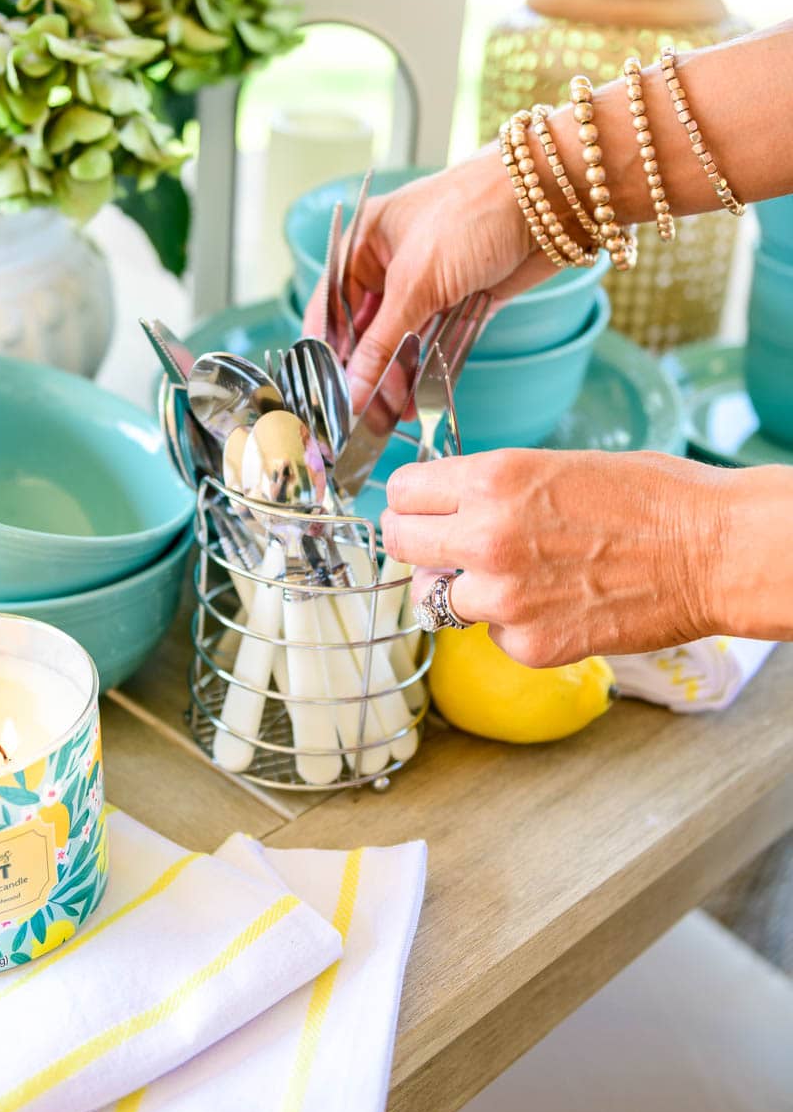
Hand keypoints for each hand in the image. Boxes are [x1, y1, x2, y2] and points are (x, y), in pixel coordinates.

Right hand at [302, 148, 550, 408]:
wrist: (553, 198)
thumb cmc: (473, 212)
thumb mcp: (416, 281)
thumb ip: (382, 343)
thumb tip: (351, 391)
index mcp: (365, 242)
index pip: (331, 307)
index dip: (327, 352)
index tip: (327, 396)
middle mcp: (392, 264)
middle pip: (367, 330)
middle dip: (365, 372)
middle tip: (362, 415)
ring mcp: (430, 284)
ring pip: (403, 342)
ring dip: (397, 378)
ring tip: (391, 416)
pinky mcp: (464, 302)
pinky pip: (437, 344)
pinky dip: (428, 372)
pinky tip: (418, 402)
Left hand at [383, 450, 733, 665]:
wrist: (712, 552)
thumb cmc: (652, 499)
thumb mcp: (557, 465)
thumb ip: (494, 488)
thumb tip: (450, 506)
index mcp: (493, 479)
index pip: (403, 491)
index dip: (411, 500)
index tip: (420, 508)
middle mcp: (486, 538)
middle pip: (400, 544)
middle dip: (416, 544)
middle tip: (439, 547)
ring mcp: (505, 598)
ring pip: (438, 599)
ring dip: (465, 591)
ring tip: (516, 578)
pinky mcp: (529, 645)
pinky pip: (491, 636)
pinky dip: (512, 627)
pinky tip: (555, 604)